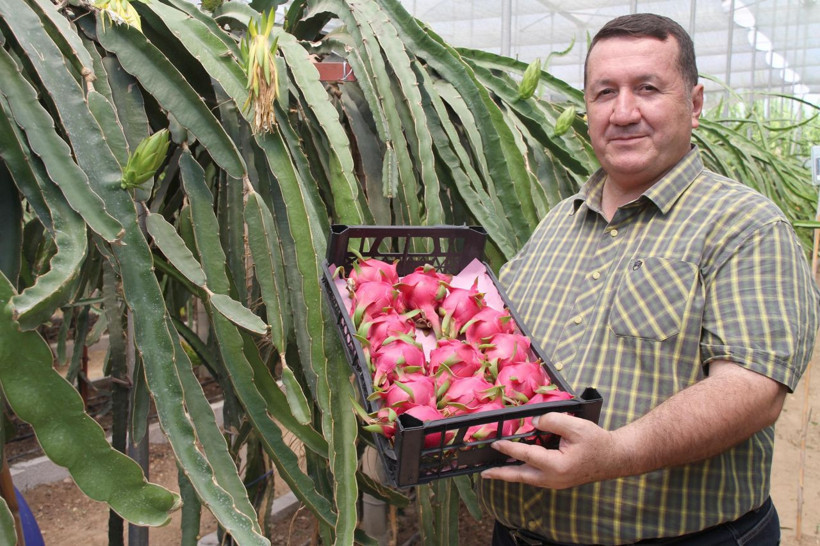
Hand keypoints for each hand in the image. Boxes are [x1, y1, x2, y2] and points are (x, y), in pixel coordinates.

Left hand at [480, 412, 621, 488]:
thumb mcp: (575, 426)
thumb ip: (551, 421)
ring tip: (493, 471)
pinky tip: (515, 467)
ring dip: (510, 474)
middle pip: (520, 476)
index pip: (526, 455)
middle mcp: (553, 479)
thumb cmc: (597, 442)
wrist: (614, 458)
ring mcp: (555, 482)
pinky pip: (535, 477)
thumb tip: (533, 422)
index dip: (509, 448)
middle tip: (483, 473)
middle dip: (500, 474)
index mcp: (556, 466)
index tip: (495, 444)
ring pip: (527, 478)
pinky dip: (522, 472)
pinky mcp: (557, 481)